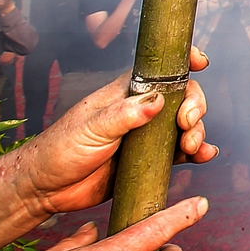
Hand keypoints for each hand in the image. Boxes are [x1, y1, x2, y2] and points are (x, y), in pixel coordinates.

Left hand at [9, 47, 216, 219]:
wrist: (46, 189)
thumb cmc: (58, 151)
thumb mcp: (89, 129)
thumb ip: (123, 115)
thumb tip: (157, 101)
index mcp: (124, 94)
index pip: (158, 70)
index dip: (182, 61)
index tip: (200, 62)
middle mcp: (139, 112)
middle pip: (182, 98)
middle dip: (195, 107)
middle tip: (186, 125)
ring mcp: (146, 136)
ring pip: (186, 126)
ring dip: (198, 133)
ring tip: (191, 148)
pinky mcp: (150, 161)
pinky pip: (180, 153)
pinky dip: (198, 153)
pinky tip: (203, 156)